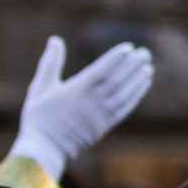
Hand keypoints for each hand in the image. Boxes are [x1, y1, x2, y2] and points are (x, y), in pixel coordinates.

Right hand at [12, 36, 153, 179]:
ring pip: (125, 93)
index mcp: (76, 90)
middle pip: (118, 79)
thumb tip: (55, 39)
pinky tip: (143, 84)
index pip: (102, 69)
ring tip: (147, 66)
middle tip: (144, 52)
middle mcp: (92, 101)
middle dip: (132, 64)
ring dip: (138, 78)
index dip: (116, 58)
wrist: (45, 148)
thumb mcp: (40, 86)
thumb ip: (50, 62)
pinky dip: (137, 94)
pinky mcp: (106, 125)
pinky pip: (126, 107)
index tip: (128, 47)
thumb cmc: (39, 116)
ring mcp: (101, 114)